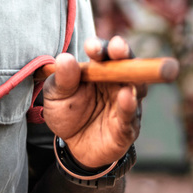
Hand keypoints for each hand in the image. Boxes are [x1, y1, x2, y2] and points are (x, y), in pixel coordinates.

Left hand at [40, 36, 144, 168]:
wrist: (73, 145)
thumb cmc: (67, 112)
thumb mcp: (56, 95)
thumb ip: (61, 79)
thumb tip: (65, 59)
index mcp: (100, 70)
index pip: (104, 53)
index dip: (100, 47)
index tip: (91, 47)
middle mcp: (118, 83)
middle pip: (127, 64)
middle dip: (124, 53)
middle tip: (118, 47)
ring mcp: (126, 104)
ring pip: (135, 88)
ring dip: (133, 79)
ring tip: (125, 76)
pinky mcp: (127, 127)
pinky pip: (130, 116)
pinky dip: (129, 106)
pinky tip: (126, 97)